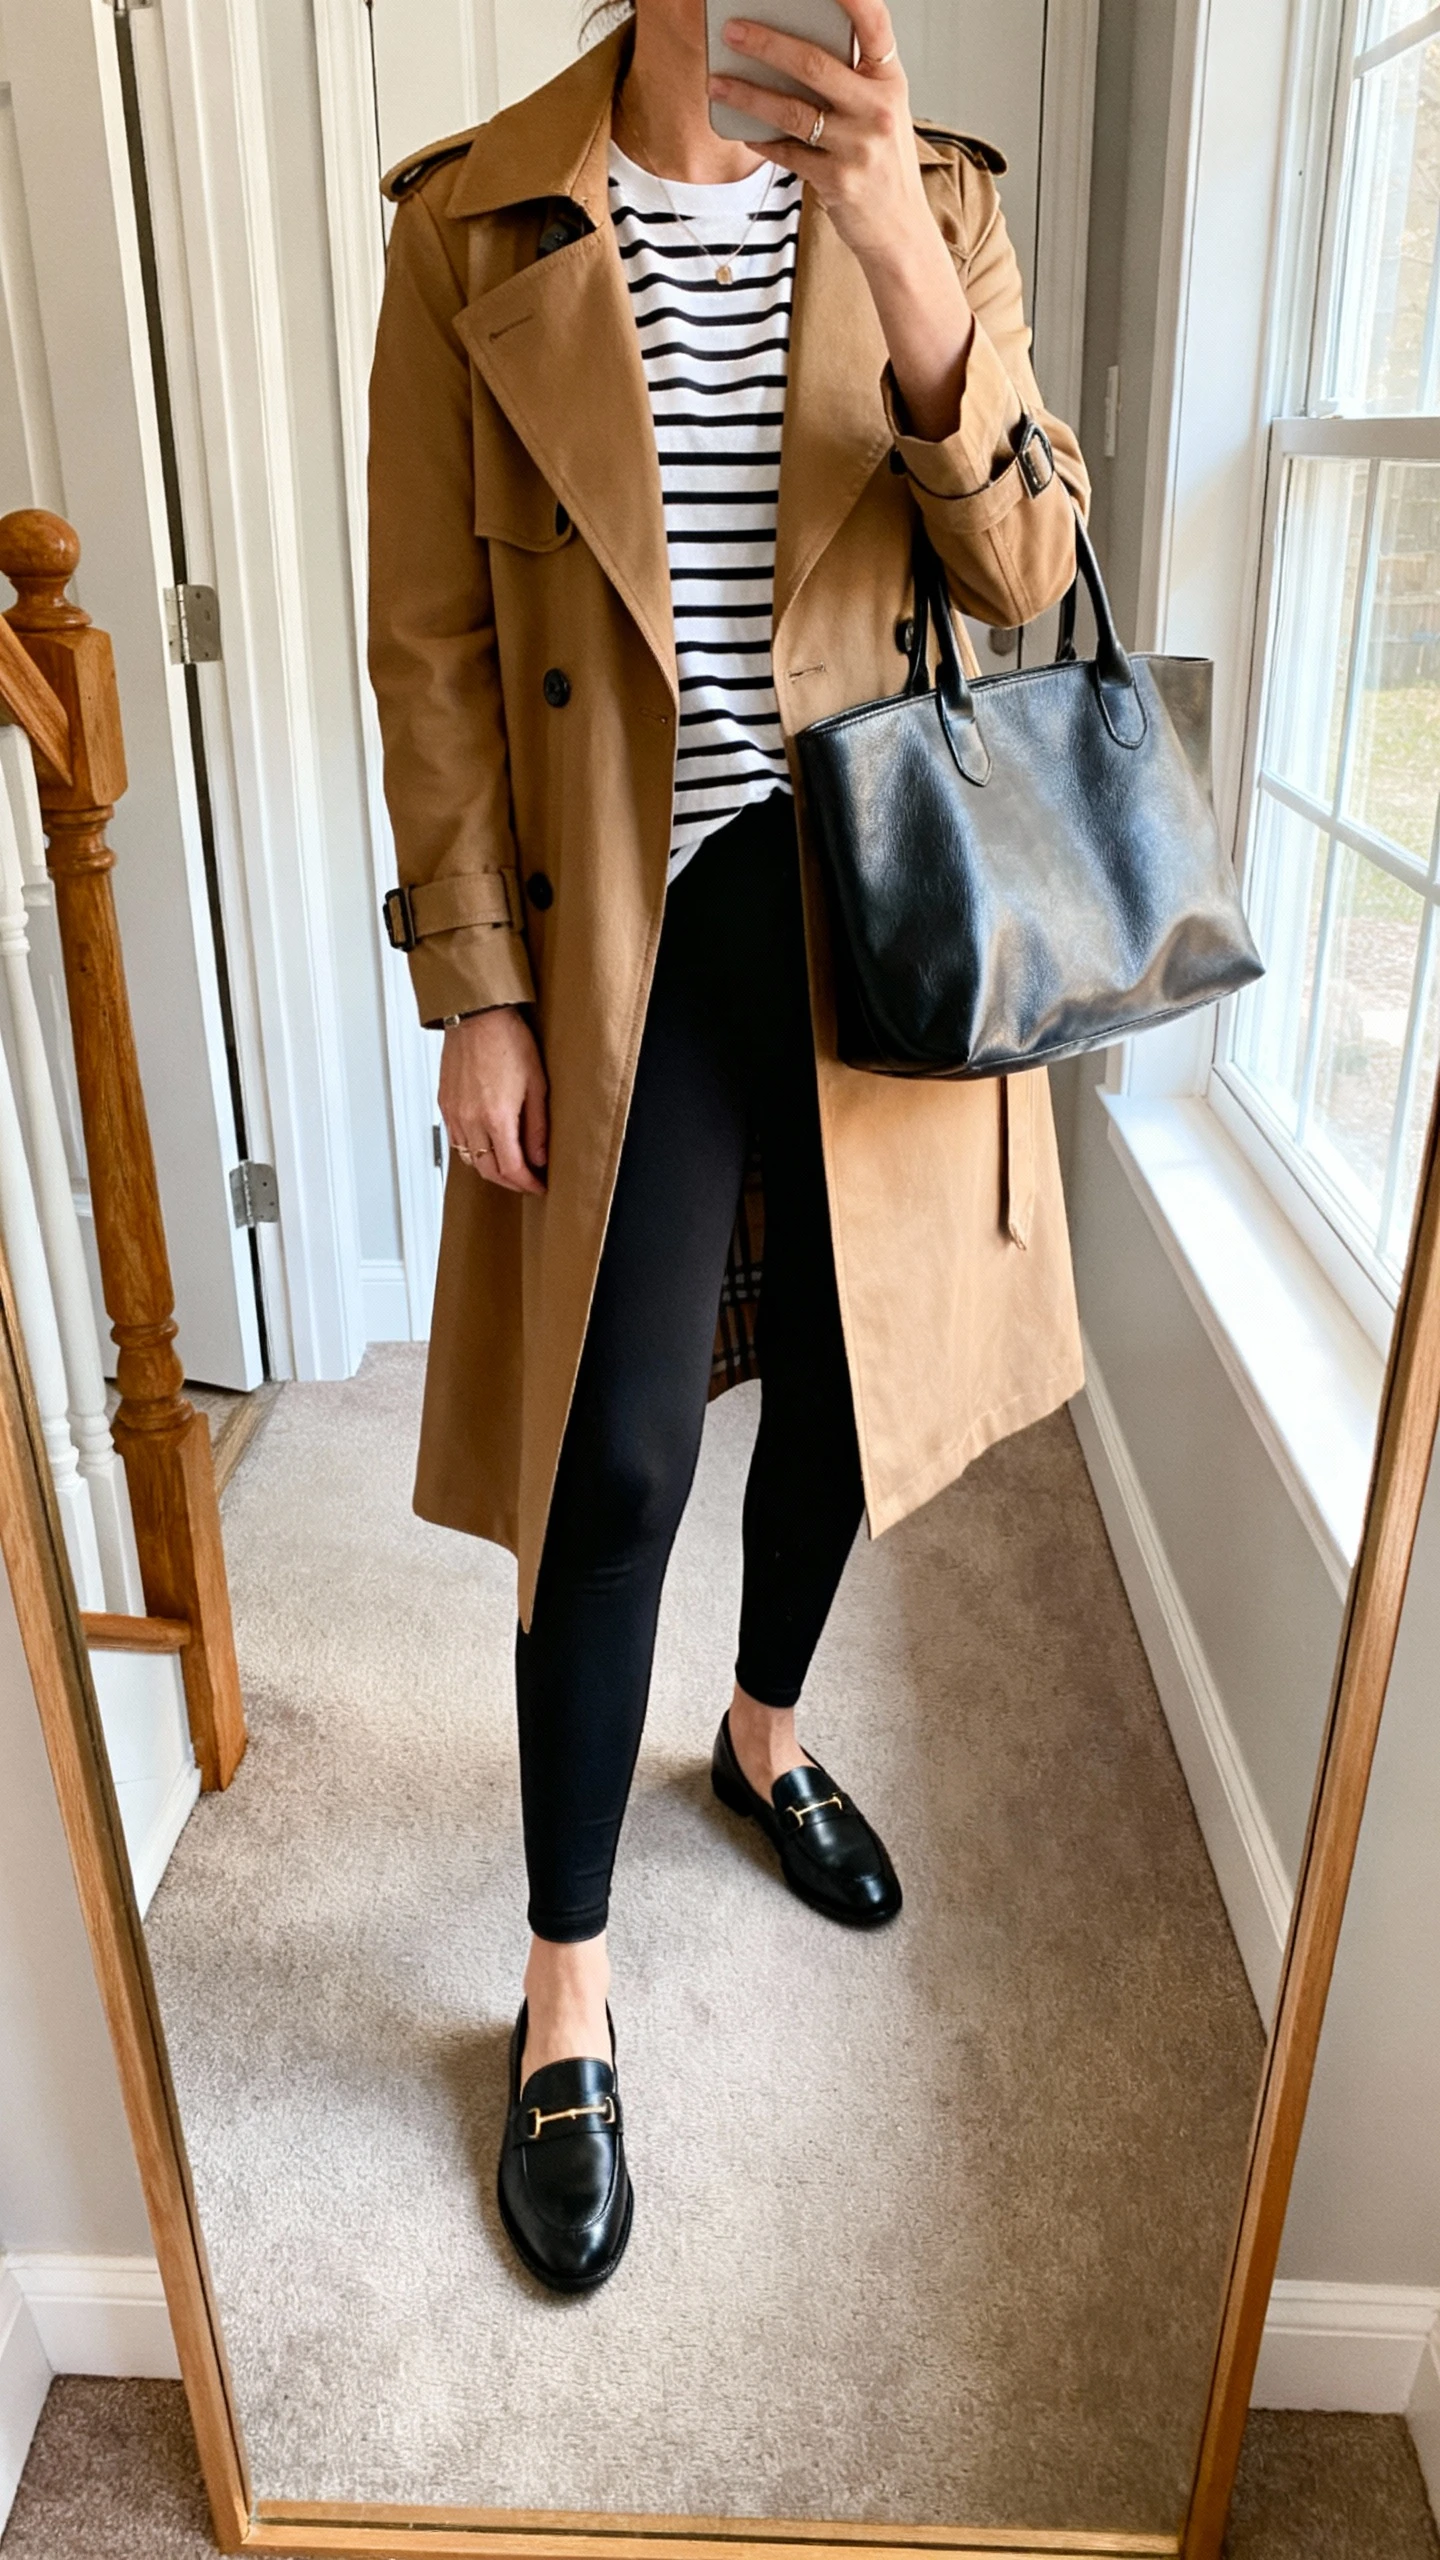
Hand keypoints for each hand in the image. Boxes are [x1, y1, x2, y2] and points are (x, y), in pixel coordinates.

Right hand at [439, 1006, 547, 1194]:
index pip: (512, 1168)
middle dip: (510, 1182)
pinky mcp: (445, 1104)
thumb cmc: (508, 1041)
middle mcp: (470, 1121)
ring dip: (490, 1168)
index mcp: (496, 1118)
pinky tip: (486, 1143)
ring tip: (509, 1164)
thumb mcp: (536, 1085)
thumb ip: (537, 1127)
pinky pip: (456, 1140)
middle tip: (527, 1181)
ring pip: (470, 1159)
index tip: (539, 1186)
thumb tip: (539, 1157)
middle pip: (488, 1171)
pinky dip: (472, 1150)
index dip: (528, 1184)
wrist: (477, 1016)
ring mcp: (454, 1114)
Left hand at [708, 0, 974, 440]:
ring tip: (717, 82)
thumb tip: (788, 49)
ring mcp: (858, 147)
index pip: (874, 22)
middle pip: (813, 63)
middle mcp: (877, 109)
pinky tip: (740, 127)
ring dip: (747, 94)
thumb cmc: (883, 163)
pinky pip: (786, 152)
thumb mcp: (881, 112)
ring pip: (790, 111)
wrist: (900, 230)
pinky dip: (760, 139)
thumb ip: (851, 78)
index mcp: (890, 81)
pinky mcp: (836, 181)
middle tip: (732, 29)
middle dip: (765, 42)